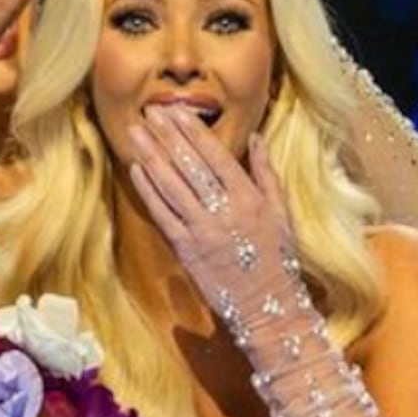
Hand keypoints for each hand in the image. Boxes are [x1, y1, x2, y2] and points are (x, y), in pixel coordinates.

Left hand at [125, 108, 307, 352]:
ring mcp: (202, 230)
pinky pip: (163, 214)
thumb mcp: (281, 212)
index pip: (215, 154)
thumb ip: (266, 173)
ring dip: (151, 155)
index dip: (193, 131)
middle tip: (149, 111)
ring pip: (171, 185)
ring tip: (136, 132)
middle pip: (189, 165)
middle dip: (167, 135)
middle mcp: (225, 210)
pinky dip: (149, 190)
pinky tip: (137, 170)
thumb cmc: (279, 259)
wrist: (268, 306)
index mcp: (249, 197)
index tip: (176, 110)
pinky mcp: (186, 250)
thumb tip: (256, 137)